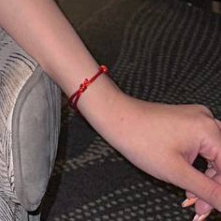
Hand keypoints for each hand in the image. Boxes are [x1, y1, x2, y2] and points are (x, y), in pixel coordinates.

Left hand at [95, 95, 220, 219]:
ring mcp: (197, 120)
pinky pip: (204, 149)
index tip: (213, 207)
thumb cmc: (140, 140)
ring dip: (206, 180)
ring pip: (215, 157)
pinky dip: (198, 168)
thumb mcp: (178, 173)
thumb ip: (208, 191)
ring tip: (192, 199)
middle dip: (214, 188)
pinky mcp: (188, 123)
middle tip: (201, 209)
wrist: (116, 118)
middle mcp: (207, 121)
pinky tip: (189, 184)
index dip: (220, 192)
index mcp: (208, 130)